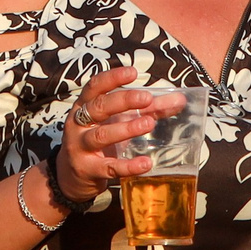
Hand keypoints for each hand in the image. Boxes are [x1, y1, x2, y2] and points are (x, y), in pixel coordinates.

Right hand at [54, 66, 166, 202]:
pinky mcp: (87, 170)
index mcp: (85, 106)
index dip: (112, 78)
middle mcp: (78, 124)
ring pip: (101, 135)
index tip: (133, 72)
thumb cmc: (99, 142)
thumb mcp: (117, 122)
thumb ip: (147, 110)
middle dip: (123, 101)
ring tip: (148, 124)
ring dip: (126, 129)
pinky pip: (109, 167)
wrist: (71, 177)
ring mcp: (80, 147)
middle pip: (99, 107)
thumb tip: (179, 100)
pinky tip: (145, 163)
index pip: (95, 86)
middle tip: (147, 98)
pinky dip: (128, 165)